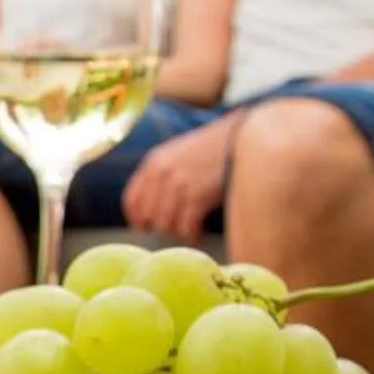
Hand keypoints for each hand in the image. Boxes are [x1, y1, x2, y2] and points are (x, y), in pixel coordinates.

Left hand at [120, 121, 231, 243]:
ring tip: (191, 229)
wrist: (242, 138)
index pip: (131, 200)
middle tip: (176, 228)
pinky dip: (192, 235)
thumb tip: (150, 206)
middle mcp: (161, 174)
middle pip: (149, 216)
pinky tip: (200, 233)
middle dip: (161, 226)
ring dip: (179, 231)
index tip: (146, 227)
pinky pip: (186, 228)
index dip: (137, 219)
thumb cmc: (211, 148)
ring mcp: (179, 186)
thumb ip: (159, 174)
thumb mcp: (176, 153)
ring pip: (166, 224)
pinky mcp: (198, 197)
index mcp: (153, 162)